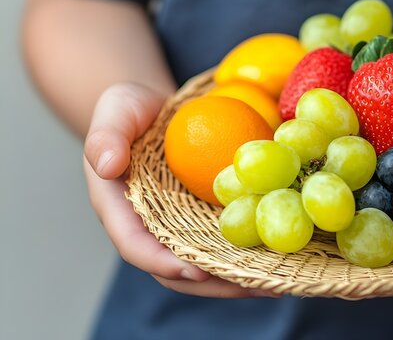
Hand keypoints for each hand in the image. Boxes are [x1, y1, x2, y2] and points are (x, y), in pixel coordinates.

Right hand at [83, 83, 276, 297]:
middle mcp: (151, 228)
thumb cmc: (129, 109)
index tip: (197, 272)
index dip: (163, 263)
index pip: (136, 245)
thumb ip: (106, 136)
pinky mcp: (204, 217)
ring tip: (278, 282)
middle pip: (177, 270)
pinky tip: (283, 255)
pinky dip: (250, 253)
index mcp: (120, 210)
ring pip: (206, 263)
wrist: (154, 108)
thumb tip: (107, 166)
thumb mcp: (115, 112)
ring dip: (239, 278)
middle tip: (254, 287)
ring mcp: (180, 225)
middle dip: (215, 283)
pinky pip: (225, 242)